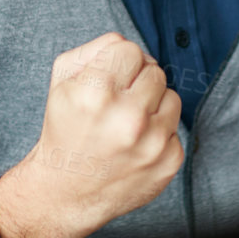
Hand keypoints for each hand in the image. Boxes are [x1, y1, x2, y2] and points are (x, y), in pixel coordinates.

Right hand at [0, 33, 183, 237]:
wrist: (66, 191)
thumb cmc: (65, 129)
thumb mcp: (62, 80)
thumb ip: (96, 48)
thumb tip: (129, 46)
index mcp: (96, 93)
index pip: (130, 49)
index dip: (118, 63)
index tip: (109, 81)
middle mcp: (127, 118)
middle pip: (154, 70)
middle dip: (136, 83)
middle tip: (117, 104)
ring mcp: (151, 144)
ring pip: (171, 96)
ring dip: (152, 106)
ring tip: (127, 124)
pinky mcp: (168, 162)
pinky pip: (175, 128)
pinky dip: (158, 133)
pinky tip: (135, 145)